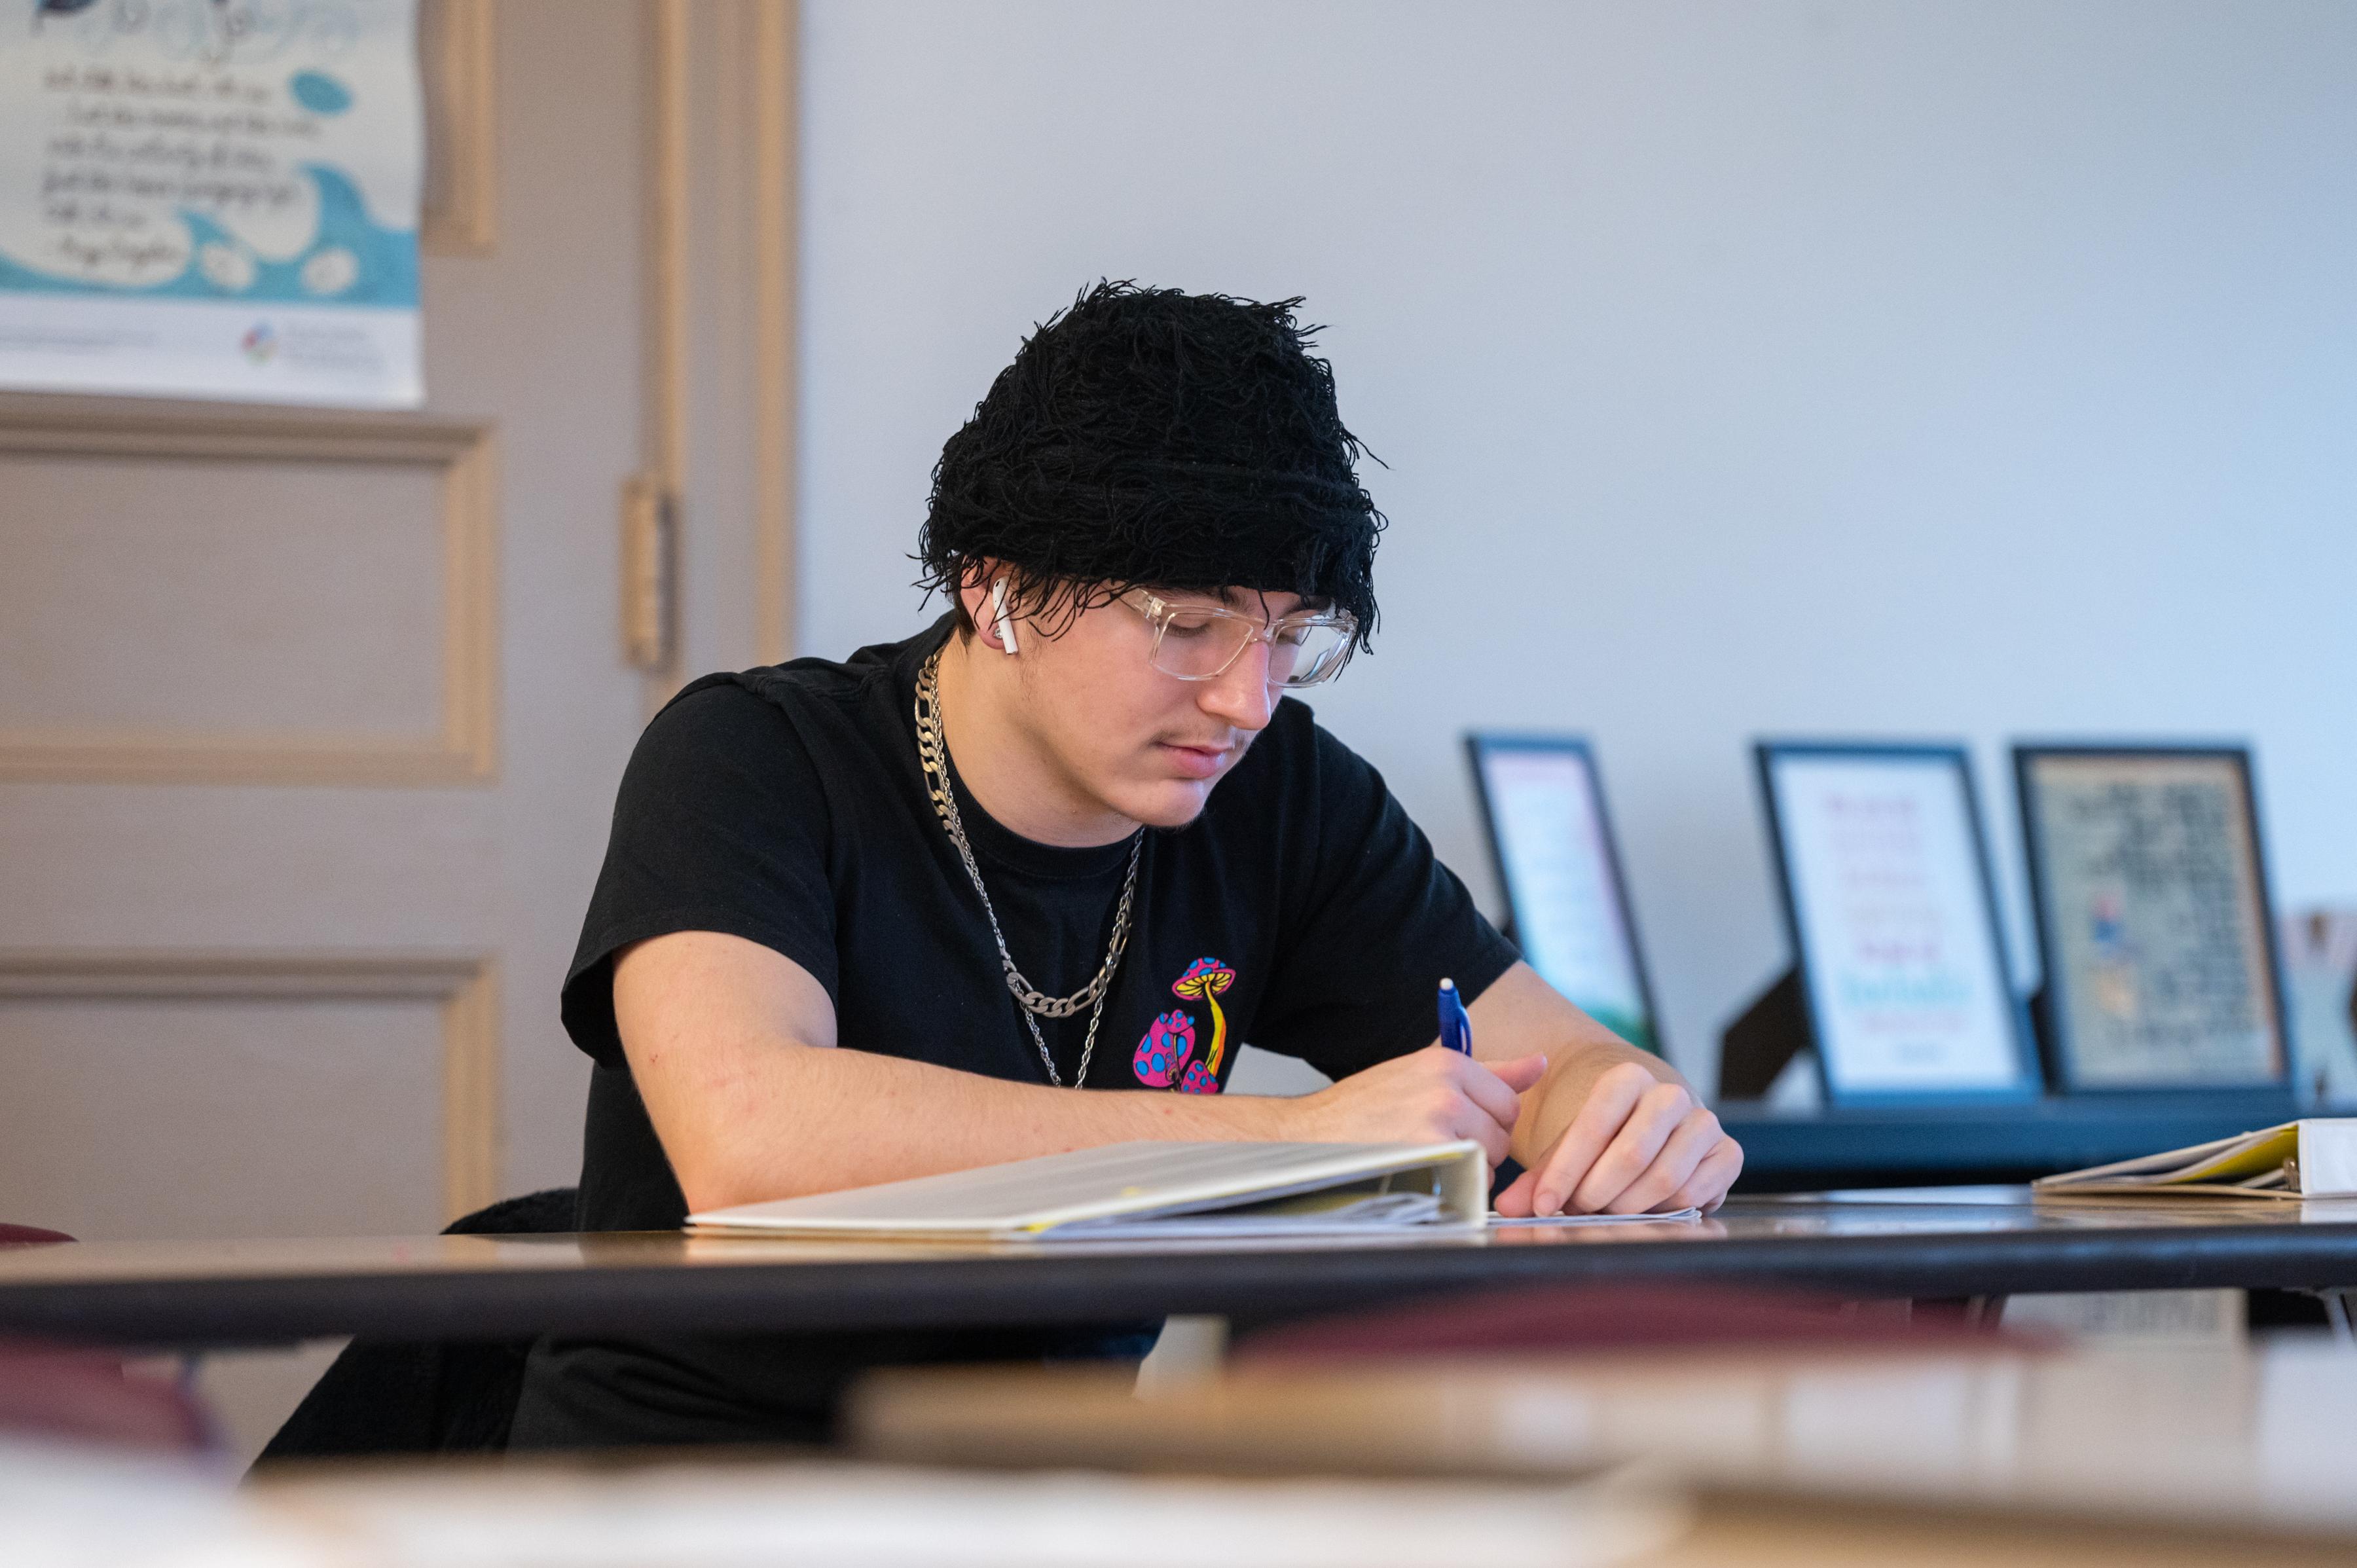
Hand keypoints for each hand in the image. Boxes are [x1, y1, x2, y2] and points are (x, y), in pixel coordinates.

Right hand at [1280, 1047, 1549, 1168]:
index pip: (1509, 1103)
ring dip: (1467, 1168)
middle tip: (1436, 1142)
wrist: (1311, 1135)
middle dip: (1480, 1147)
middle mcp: (1447, 1091)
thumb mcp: (1425, 1074)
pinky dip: (1453, 1186)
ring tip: (1425, 1156)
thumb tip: (1541, 1063)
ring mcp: (1438, 1127)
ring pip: (1489, 1162)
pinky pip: (1470, 1183)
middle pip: (1503, 1135)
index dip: (1489, 1121)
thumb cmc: (1367, 1108)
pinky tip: (1422, 1173)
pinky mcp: (1429, 1160)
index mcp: (1448, 1064)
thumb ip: (1491, 1072)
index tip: (1459, 1124)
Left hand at [1494, 1062, 1740, 1215]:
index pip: (1594, 1124)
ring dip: (1629, 1206)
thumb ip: (1540, 1177)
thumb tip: (1509, 1208)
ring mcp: (1704, 1122)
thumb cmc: (1605, 1140)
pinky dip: (1667, 1211)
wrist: (1653, 1126)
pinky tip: (1647, 1209)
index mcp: (1627, 1079)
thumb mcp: (1569, 1150)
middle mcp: (1670, 1095)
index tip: (1544, 1204)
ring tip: (1608, 1210)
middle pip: (1632, 1154)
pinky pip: (1697, 1192)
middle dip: (1598, 1192)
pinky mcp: (1727, 1153)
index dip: (1566, 1170)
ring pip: (1665, 1178)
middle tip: (1578, 1210)